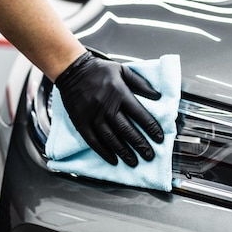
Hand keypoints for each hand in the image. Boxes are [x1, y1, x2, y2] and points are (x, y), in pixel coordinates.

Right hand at [55, 51, 163, 166]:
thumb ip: (141, 83)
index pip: (140, 114)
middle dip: (140, 145)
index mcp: (120, 93)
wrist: (72, 70)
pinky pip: (93, 141)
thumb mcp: (123, 70)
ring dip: (124, 152)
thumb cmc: (99, 70)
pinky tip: (112, 160)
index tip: (159, 138)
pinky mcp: (81, 122)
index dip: (151, 128)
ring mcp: (92, 116)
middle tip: (150, 155)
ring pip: (111, 138)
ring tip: (134, 162)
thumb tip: (158, 96)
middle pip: (127, 130)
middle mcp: (107, 106)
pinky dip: (103, 152)